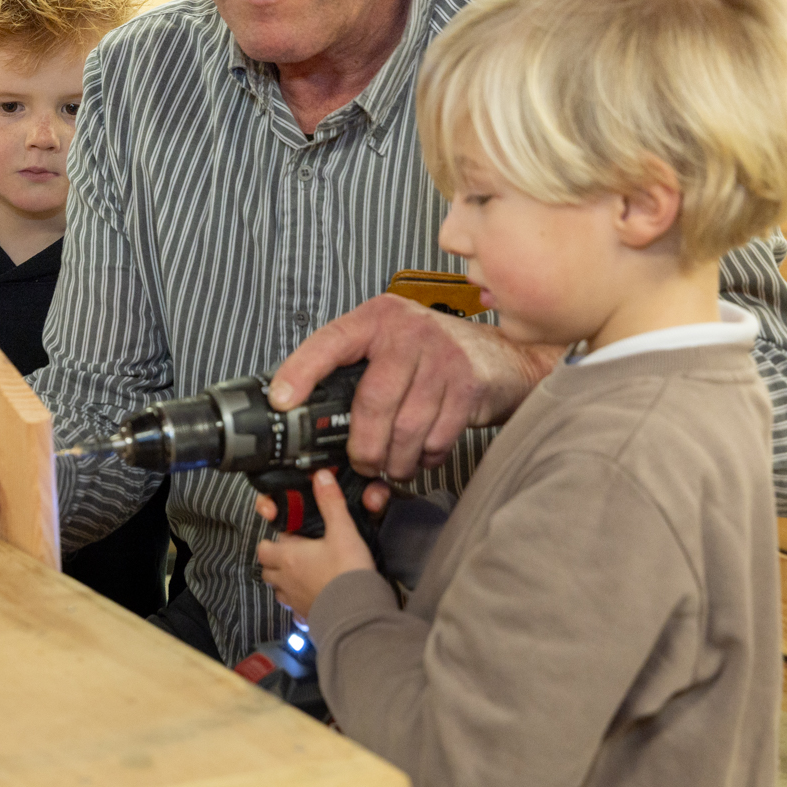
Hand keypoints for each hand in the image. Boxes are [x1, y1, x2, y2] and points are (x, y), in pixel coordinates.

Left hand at [256, 469, 376, 619]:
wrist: (359, 614)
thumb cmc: (347, 572)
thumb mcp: (342, 531)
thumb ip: (331, 503)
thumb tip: (321, 476)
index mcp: (288, 557)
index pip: (264, 547)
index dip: (273, 541)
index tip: (289, 536)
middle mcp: (285, 580)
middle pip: (267, 570)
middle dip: (276, 562)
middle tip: (296, 554)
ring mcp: (294, 601)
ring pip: (279, 591)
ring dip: (285, 582)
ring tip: (304, 574)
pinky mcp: (307, 616)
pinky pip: (295, 610)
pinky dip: (299, 602)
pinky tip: (315, 596)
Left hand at [267, 294, 559, 481]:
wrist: (505, 357)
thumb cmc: (434, 354)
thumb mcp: (389, 343)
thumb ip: (354, 365)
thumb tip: (301, 405)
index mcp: (377, 319)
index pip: (330, 342)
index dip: (301, 372)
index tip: (281, 401)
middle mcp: (408, 332)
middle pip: (372, 401)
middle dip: (363, 445)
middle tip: (361, 463)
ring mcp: (442, 357)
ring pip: (406, 426)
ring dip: (394, 459)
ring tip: (389, 468)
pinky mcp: (469, 385)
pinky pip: (437, 437)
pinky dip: (424, 457)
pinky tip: (419, 457)